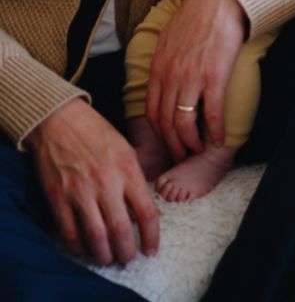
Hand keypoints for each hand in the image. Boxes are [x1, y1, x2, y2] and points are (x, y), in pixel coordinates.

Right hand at [26, 98, 157, 265]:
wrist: (61, 120)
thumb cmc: (96, 133)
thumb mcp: (126, 149)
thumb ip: (136, 178)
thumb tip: (146, 208)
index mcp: (128, 169)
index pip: (146, 212)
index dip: (152, 237)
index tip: (151, 250)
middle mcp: (106, 182)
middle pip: (122, 231)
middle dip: (127, 252)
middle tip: (128, 258)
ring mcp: (81, 192)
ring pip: (96, 238)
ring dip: (104, 255)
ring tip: (109, 257)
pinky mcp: (59, 198)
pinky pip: (69, 233)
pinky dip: (78, 247)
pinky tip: (85, 247)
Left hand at [145, 0, 245, 161]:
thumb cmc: (196, 15)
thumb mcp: (168, 38)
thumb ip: (164, 62)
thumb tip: (163, 78)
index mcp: (158, 68)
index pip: (151, 112)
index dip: (159, 133)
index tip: (168, 142)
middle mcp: (171, 77)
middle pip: (166, 123)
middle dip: (173, 145)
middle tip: (182, 155)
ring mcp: (191, 78)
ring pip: (185, 124)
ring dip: (191, 143)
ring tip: (199, 149)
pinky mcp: (214, 77)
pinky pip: (211, 114)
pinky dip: (215, 131)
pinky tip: (219, 138)